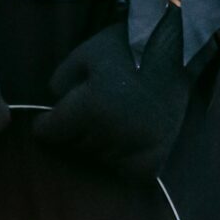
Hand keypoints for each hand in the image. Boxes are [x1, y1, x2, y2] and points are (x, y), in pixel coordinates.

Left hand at [36, 5, 199, 179]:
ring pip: (99, 159)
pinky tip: (125, 143)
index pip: (49, 133)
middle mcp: (111, 132)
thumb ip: (59, 82)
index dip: (44, 124)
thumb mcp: (82, 55)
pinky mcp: (156, 152)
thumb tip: (53, 107)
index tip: (47, 120)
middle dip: (73, 132)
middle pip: (73, 147)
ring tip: (108, 122)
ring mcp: (136, 145)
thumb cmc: (125, 48)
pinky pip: (129, 171)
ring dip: (97, 145)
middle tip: (86, 114)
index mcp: (89, 108)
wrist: (174, 50)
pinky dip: (123, 162)